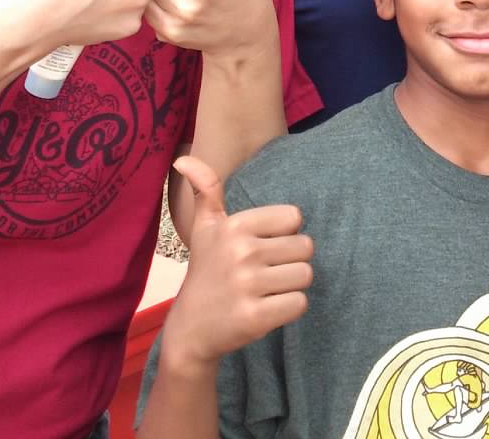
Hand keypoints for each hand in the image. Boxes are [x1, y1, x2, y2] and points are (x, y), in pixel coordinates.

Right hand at [161, 155, 311, 370]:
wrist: (190, 330)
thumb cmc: (206, 272)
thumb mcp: (204, 228)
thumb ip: (206, 190)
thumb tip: (183, 158)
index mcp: (234, 226)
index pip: (294, 218)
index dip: (284, 235)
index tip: (262, 248)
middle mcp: (241, 251)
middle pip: (305, 248)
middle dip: (291, 262)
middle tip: (265, 274)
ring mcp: (248, 285)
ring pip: (305, 275)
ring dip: (291, 286)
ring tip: (266, 291)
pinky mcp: (255, 317)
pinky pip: (300, 303)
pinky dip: (289, 308)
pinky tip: (267, 309)